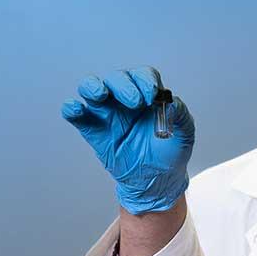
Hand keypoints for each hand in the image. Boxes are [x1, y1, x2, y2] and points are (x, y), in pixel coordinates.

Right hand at [62, 67, 194, 213]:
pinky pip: (78, 115)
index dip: (145, 80)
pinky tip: (75, 109)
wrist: (157, 180)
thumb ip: (181, 116)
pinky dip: (72, 108)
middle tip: (135, 103)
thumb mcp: (184, 135)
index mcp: (147, 95)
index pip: (142, 76)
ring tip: (101, 95)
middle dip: (124, 85)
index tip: (152, 96)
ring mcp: (107, 113)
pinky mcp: (93, 130)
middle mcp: (125, 99)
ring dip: (93, 86)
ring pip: (92, 88)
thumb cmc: (170, 153)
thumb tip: (172, 102)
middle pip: (117, 78)